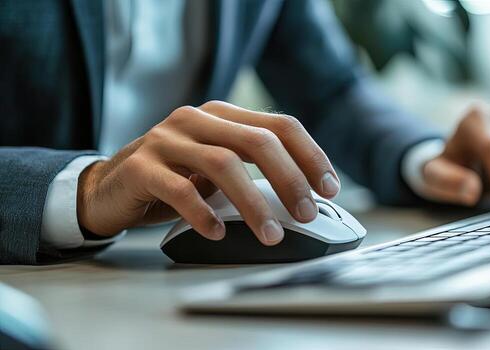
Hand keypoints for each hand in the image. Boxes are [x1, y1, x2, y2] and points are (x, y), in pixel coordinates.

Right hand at [77, 101, 339, 244]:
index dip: (310, 155)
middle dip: (290, 179)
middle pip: (257, 141)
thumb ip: (252, 171)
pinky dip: (203, 214)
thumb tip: (305, 199)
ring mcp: (166, 140)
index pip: (280, 125)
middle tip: (307, 214)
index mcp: (222, 115)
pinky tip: (218, 233)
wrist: (108, 187)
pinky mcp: (140, 167)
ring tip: (270, 234)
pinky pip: (178, 190)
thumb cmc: (174, 180)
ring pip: (223, 164)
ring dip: (253, 203)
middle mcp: (196, 120)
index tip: (330, 188)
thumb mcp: (217, 169)